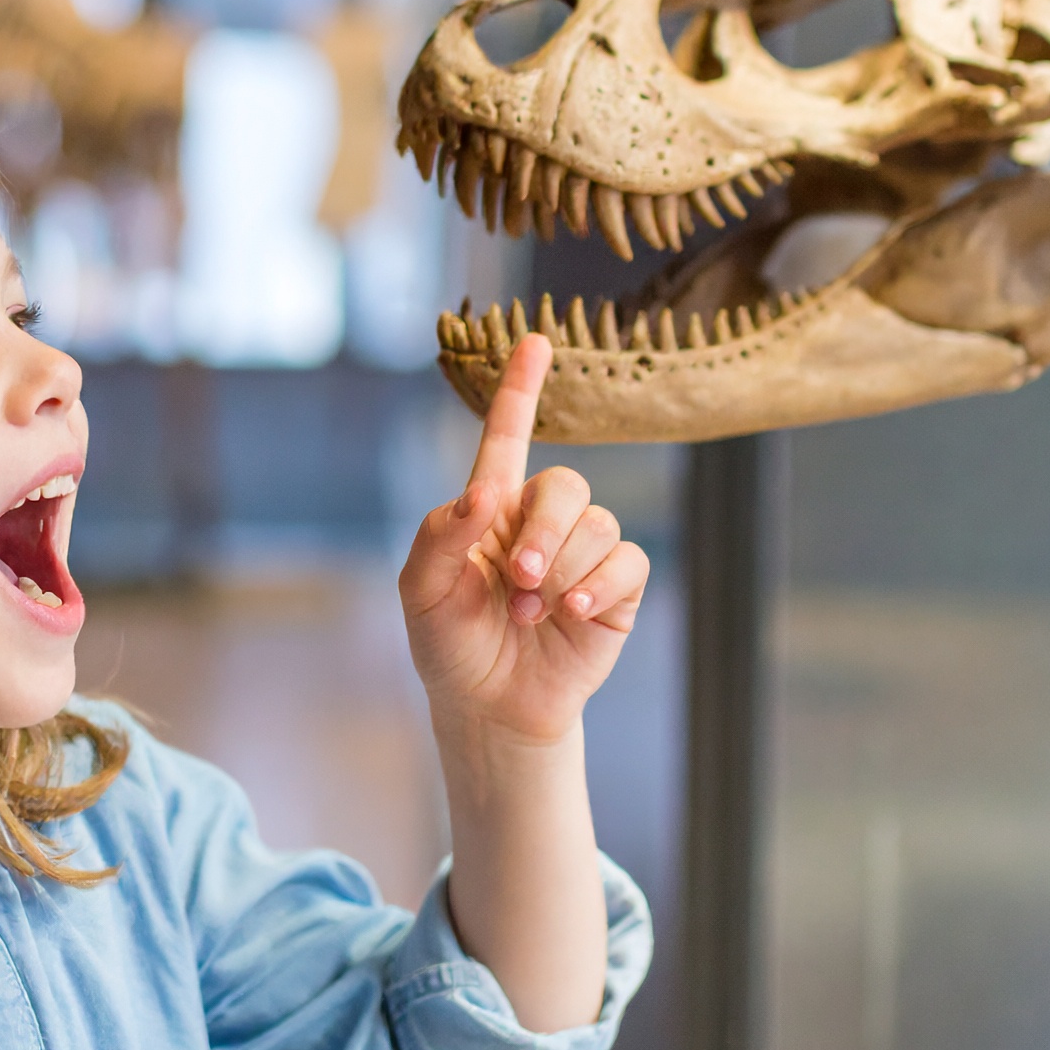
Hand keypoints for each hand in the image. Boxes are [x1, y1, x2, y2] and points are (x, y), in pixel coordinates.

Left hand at [398, 334, 648, 746]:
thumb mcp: (422, 593)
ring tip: (532, 613)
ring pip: (599, 525)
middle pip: (565, 486)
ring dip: (563, 572)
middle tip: (519, 583)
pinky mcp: (617, 590)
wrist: (490, 709)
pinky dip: (599, 587)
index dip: (521, 388)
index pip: (508, 437)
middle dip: (544, 533)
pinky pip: (627, 563)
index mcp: (491, 509)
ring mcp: (583, 554)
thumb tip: (483, 495)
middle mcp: (541, 522)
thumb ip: (442, 536)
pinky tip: (573, 615)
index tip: (534, 339)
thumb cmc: (449, 644)